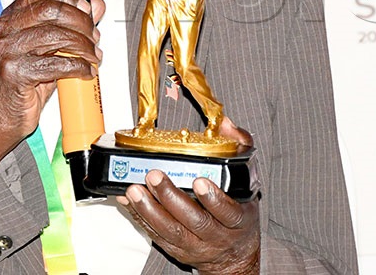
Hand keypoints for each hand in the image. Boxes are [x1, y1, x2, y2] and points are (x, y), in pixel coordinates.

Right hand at [0, 0, 104, 162]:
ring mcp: (7, 50)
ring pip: (55, 35)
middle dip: (80, 22)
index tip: (86, 8)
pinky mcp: (15, 73)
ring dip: (83, 46)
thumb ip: (69, 27)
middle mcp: (4, 30)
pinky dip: (77, 67)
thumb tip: (95, 6)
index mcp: (9, 19)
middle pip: (50, 10)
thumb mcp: (47, 50)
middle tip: (94, 36)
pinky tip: (85, 72)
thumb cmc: (21, 83)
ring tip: (92, 56)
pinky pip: (55, 64)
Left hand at [117, 124, 259, 274]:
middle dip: (171, 198)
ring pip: (171, 231)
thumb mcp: (247, 178)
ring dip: (150, 210)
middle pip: (194, 221)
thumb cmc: (238, 210)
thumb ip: (239, 147)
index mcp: (237, 219)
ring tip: (134, 189)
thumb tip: (225, 124)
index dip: (214, 199)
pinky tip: (128, 201)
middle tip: (155, 176)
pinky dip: (139, 217)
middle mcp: (217, 235)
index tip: (199, 182)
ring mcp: (195, 245)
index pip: (228, 212)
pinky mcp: (176, 249)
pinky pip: (156, 235)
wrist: (234, 252)